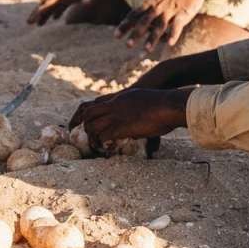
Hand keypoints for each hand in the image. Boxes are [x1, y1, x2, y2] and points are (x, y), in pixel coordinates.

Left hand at [69, 88, 190, 146]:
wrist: (169, 103)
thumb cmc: (163, 105)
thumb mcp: (146, 106)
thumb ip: (140, 119)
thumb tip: (144, 138)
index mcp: (119, 99)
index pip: (94, 104)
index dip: (84, 114)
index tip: (79, 124)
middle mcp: (114, 105)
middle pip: (87, 112)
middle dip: (80, 125)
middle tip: (81, 137)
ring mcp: (116, 115)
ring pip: (92, 124)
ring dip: (91, 136)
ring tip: (94, 145)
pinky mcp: (121, 126)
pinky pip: (103, 136)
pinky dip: (101, 143)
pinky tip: (104, 148)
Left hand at [116, 0, 205, 50]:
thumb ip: (149, 6)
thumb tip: (142, 21)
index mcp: (150, 1)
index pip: (134, 14)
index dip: (125, 25)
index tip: (116, 36)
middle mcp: (158, 6)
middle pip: (145, 21)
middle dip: (136, 33)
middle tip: (128, 45)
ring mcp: (170, 10)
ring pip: (160, 26)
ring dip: (153, 38)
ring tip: (146, 49)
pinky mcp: (183, 13)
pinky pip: (177, 25)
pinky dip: (173, 34)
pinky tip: (169, 44)